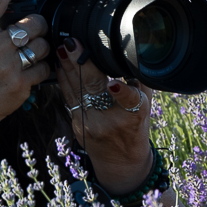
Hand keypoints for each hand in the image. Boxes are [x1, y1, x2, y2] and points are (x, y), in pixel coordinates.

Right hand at [0, 0, 51, 146]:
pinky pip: (43, 68)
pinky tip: (33, 68)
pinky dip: (41, 67)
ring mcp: (10, 67)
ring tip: (33, 49)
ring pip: (42, 45)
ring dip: (41, 45)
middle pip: (32, 22)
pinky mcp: (22, 85)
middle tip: (32, 28)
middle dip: (36, 23)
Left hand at [54, 40, 154, 193]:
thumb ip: (140, 82)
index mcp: (134, 115)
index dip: (122, 92)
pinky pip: (69, 98)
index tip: (114, 83)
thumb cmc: (136, 128)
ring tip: (62, 48)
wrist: (120, 162)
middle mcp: (111, 120)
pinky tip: (59, 65)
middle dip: (81, 64)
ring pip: (76, 91)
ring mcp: (90, 124)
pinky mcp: (76, 125)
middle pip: (94, 90)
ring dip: (67, 68)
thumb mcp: (146, 106)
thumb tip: (133, 52)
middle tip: (72, 44)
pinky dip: (64, 80)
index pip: (129, 101)